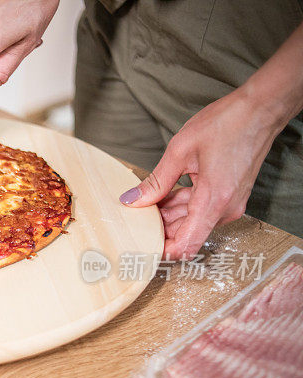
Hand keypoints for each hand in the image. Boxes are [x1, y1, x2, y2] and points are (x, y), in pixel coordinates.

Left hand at [119, 90, 280, 259]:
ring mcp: (229, 205)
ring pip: (191, 222)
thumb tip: (132, 200)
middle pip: (184, 234)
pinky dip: (181, 206)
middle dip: (159, 227)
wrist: (259, 110)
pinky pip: (200, 210)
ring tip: (147, 198)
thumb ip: (155, 181)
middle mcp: (224, 210)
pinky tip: (164, 192)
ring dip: (168, 215)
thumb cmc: (226, 124)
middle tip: (134, 213)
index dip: (161, 251)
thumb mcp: (180, 151)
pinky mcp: (229, 197)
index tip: (140, 244)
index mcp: (213, 202)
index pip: (185, 246)